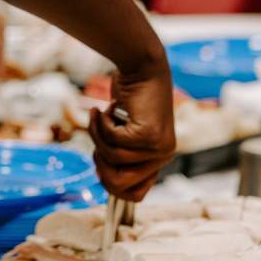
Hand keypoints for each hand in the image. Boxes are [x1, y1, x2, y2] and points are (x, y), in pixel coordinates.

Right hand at [89, 60, 175, 200]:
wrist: (142, 65)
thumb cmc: (129, 95)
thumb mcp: (124, 130)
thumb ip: (120, 154)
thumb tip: (103, 176)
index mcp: (159, 158)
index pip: (135, 195)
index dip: (109, 181)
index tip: (99, 157)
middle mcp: (164, 156)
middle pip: (119, 184)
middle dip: (98, 164)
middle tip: (96, 137)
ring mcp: (158, 147)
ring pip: (112, 159)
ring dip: (98, 135)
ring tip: (100, 115)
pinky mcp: (149, 135)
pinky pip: (112, 141)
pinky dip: (102, 123)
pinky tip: (107, 107)